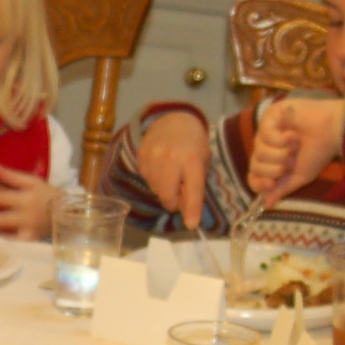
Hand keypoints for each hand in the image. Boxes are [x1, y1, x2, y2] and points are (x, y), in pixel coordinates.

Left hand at [0, 165, 58, 237]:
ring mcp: (27, 229)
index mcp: (27, 196)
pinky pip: (12, 242)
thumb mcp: (34, 182)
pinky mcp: (29, 240)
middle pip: (3, 215)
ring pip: (6, 232)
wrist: (67, 214)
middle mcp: (27, 214)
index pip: (4, 196)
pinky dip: (0, 241)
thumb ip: (14, 177)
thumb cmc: (47, 195)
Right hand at [126, 109, 211, 227]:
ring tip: (171, 176)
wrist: (172, 119)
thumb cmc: (193, 143)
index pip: (193, 190)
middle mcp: (171, 158)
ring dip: (164, 190)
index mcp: (192, 159)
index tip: (191, 225)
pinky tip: (161, 168)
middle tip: (179, 194)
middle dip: (174, 201)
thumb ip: (196, 186)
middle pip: (168, 195)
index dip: (192, 210)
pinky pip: (146, 179)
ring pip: (155, 189)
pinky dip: (154, 180)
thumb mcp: (203, 162)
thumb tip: (187, 214)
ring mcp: (153, 156)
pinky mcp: (140, 156)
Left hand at [246, 95, 344, 202]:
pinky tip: (293, 133)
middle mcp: (267, 147)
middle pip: (255, 166)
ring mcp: (266, 131)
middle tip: (292, 161)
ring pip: (259, 152)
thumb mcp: (301, 176)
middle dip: (276, 167)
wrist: (332, 130)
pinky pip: (265, 135)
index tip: (272, 183)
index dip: (259, 183)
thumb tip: (267, 204)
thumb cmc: (319, 151)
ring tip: (296, 145)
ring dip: (281, 153)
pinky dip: (281, 139)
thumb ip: (283, 188)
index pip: (253, 177)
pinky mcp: (269, 117)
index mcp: (273, 162)